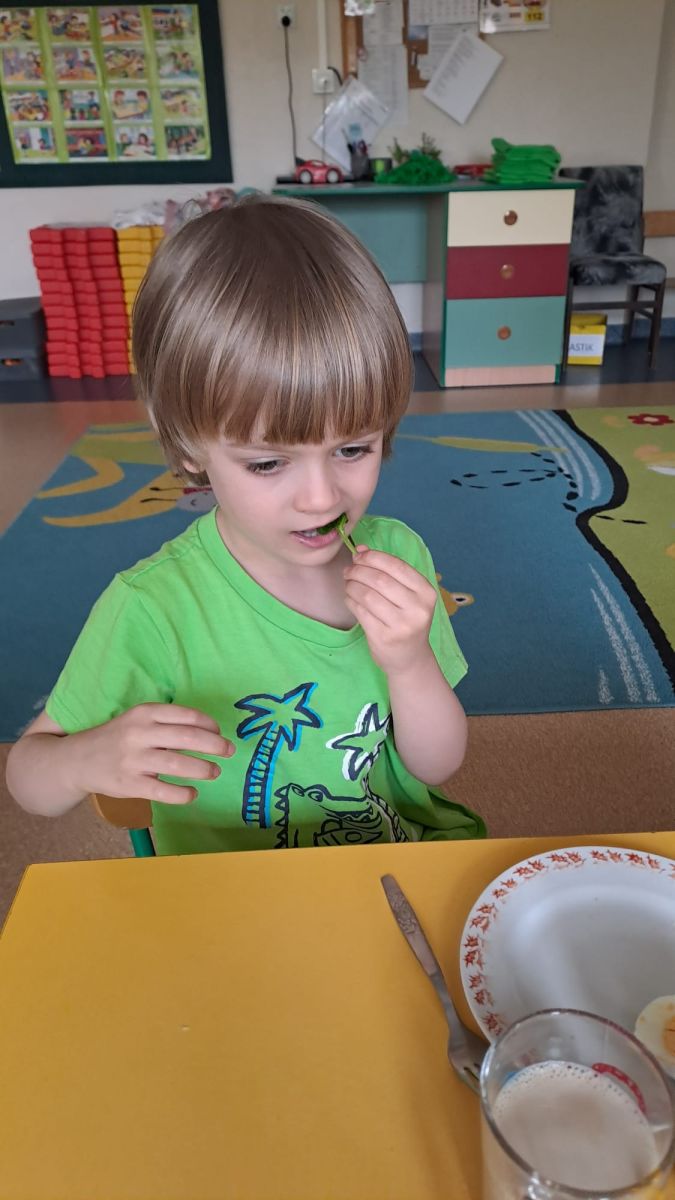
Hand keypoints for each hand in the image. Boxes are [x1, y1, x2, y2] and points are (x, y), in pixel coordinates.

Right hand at [70, 703, 234, 804]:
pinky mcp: (130, 784)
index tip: (219, 732)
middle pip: (187, 737)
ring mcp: (134, 760)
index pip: (186, 715)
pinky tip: (192, 794)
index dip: (209, 724)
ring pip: (178, 764)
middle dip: (215, 745)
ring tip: (215, 772)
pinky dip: (183, 794)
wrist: (77, 761)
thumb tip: (208, 734)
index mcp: (144, 713)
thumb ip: (166, 724)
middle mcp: (139, 733)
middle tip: (229, 751)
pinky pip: (163, 791)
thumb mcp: (137, 721)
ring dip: (203, 769)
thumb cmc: (117, 738)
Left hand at [344, 547, 436, 675]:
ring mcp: (401, 625)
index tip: (359, 555)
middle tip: (348, 571)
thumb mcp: (408, 596)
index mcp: (426, 592)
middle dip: (358, 571)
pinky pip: (360, 611)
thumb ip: (388, 572)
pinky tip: (350, 598)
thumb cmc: (407, 621)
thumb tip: (361, 549)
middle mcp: (417, 608)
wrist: (410, 658)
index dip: (373, 557)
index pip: (397, 565)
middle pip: (380, 579)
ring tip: (348, 584)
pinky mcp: (383, 637)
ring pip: (367, 595)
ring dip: (352, 585)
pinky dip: (350, 601)